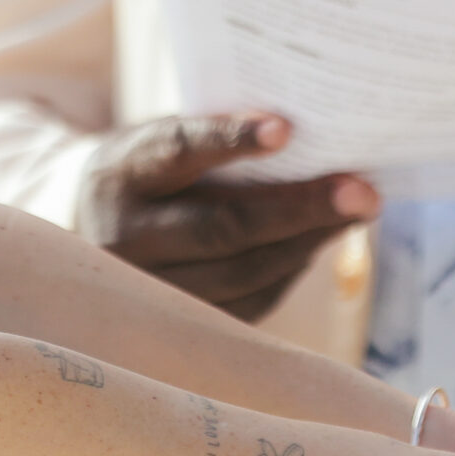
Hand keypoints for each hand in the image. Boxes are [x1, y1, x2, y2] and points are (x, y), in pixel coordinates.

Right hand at [76, 113, 378, 320]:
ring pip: (242, 273)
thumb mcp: (162, 139)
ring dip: (309, 242)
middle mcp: (124, 238)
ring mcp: (148, 291)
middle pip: (221, 228)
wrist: (91, 229)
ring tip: (358, 211)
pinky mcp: (177, 326)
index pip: (175, 152)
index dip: (229, 141)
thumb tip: (309, 136)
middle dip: (301, 209)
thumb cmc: (152, 171)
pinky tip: (322, 238)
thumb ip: (214, 136)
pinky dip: (292, 268)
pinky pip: (249, 302)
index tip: (286, 129)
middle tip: (362, 192)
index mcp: (121, 174)